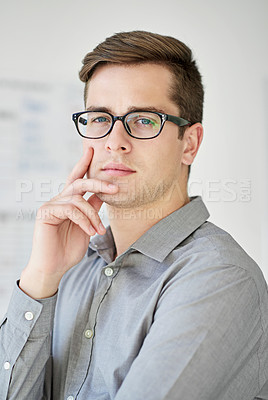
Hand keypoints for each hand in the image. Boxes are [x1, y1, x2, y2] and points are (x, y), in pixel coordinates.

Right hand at [19, 147, 117, 298]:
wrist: (54, 267)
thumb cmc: (69, 248)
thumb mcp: (88, 225)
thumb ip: (93, 208)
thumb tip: (104, 193)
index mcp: (69, 201)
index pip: (77, 178)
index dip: (84, 164)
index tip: (92, 150)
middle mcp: (59, 199)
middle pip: (79, 182)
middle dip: (99, 183)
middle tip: (115, 188)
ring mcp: (51, 205)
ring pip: (78, 198)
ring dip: (93, 215)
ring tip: (99, 231)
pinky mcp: (45, 213)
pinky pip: (70, 209)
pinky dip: (83, 220)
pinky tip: (89, 232)